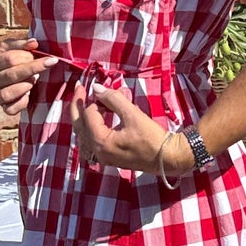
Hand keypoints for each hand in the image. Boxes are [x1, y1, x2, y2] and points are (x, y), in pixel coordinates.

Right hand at [0, 36, 57, 121]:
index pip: (8, 59)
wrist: (1, 78)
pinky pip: (11, 109)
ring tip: (34, 79)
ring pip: (8, 94)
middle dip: (33, 68)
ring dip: (26, 85)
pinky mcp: (3, 108)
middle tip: (50, 63)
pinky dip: (22, 103)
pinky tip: (29, 94)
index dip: (27, 56)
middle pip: (11, 75)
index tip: (39, 54)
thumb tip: (34, 43)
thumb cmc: (7, 60)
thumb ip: (21, 44)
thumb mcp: (10, 48)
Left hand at [69, 84, 193, 175]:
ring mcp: (102, 157)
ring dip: (85, 118)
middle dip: (79, 105)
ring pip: (83, 134)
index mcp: (101, 142)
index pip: (89, 115)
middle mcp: (97, 151)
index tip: (108, 91)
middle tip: (80, 88)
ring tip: (88, 103)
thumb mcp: (132, 114)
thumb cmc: (151, 137)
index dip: (97, 100)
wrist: (167, 157)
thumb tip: (96, 87)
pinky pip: (91, 143)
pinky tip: (95, 121)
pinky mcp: (108, 158)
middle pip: (79, 125)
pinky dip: (90, 129)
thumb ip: (112, 99)